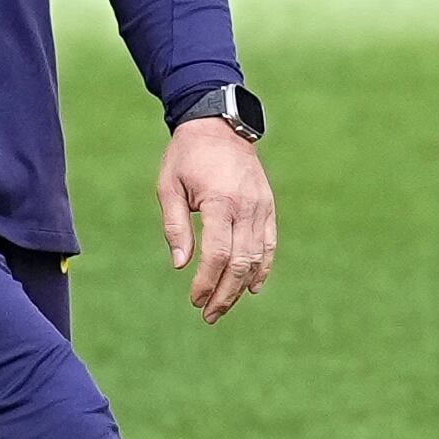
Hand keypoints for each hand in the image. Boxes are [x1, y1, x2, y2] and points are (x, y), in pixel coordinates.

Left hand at [157, 119, 277, 324]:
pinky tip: (252, 288)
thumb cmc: (186, 156)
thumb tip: (180, 265)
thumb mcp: (168, 186)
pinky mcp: (268, 206)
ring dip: (241, 287)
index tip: (194, 298)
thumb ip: (175, 227)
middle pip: (240, 262)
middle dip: (224, 293)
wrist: (218, 124)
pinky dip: (262, 268)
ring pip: (257, 257)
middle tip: (208, 314)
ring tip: (223, 306)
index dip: (206, 282)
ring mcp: (261, 207)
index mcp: (219, 201)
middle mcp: (246, 206)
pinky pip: (269, 244)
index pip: (216, 254)